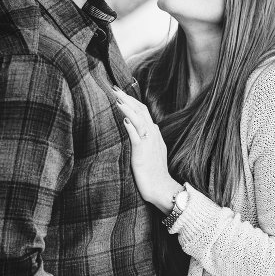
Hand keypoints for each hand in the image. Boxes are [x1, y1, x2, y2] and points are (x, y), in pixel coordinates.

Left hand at [113, 86, 181, 213]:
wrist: (160, 188)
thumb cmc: (152, 171)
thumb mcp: (149, 150)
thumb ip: (142, 137)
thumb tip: (129, 125)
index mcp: (153, 133)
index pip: (142, 111)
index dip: (131, 100)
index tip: (119, 91)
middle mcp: (153, 134)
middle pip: (140, 110)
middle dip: (127, 98)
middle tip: (113, 87)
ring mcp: (149, 142)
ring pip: (138, 119)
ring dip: (127, 108)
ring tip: (116, 98)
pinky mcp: (143, 152)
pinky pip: (136, 136)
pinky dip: (130, 126)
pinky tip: (123, 119)